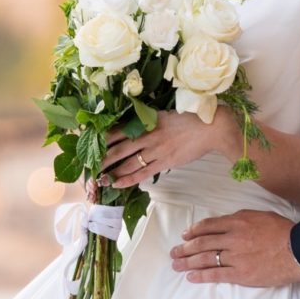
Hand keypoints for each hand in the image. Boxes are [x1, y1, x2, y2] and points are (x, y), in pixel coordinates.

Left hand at [99, 108, 223, 188]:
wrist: (211, 129)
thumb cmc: (189, 119)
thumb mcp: (163, 114)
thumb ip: (147, 120)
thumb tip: (132, 125)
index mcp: (147, 121)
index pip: (119, 130)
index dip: (103, 138)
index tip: (91, 143)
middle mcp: (148, 136)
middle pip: (119, 148)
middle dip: (103, 158)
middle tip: (89, 166)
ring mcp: (156, 150)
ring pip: (128, 163)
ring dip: (112, 171)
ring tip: (99, 178)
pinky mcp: (165, 162)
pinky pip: (143, 173)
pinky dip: (128, 179)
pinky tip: (117, 184)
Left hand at [169, 210, 299, 286]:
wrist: (298, 250)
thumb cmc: (283, 231)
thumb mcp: (260, 215)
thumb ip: (241, 218)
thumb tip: (226, 223)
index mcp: (237, 222)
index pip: (208, 226)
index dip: (194, 231)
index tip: (185, 236)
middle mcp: (232, 238)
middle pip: (202, 243)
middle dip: (185, 248)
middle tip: (174, 252)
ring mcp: (236, 256)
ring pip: (205, 258)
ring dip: (188, 262)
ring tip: (176, 265)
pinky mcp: (241, 274)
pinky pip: (217, 274)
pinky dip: (202, 276)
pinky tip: (191, 277)